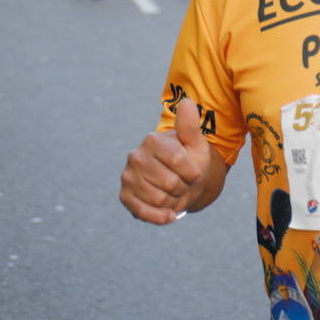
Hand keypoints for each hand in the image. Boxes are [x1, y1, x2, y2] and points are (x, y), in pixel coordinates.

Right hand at [119, 95, 212, 224]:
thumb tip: (187, 102)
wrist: (181, 182)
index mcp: (152, 140)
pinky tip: (169, 213)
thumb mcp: (195, 144)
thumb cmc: (190, 161)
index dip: (192, 171)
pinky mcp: (125, 197)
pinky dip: (161, 216)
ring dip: (174, 201)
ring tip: (175, 192)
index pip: (178, 159)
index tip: (194, 172)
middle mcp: (135, 156)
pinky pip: (144, 213)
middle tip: (183, 183)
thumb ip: (190, 126)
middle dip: (183, 187)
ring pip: (159, 199)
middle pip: (170, 182)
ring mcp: (127, 177)